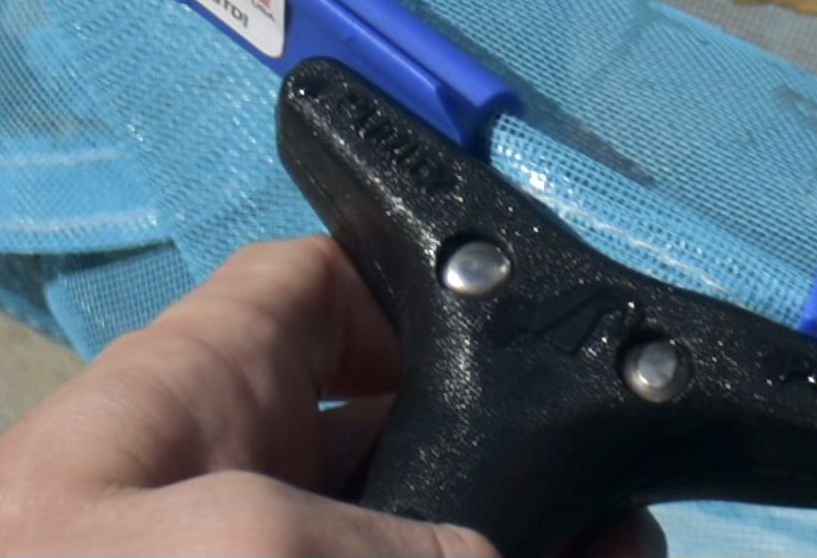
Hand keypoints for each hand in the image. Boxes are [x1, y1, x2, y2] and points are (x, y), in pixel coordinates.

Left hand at [0, 235, 654, 557]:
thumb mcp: (227, 541)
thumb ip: (372, 538)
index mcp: (203, 384)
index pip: (330, 285)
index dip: (430, 302)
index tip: (539, 363)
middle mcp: (219, 472)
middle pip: (389, 440)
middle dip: (497, 479)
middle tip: (613, 533)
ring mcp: (215, 543)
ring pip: (381, 531)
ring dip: (491, 538)